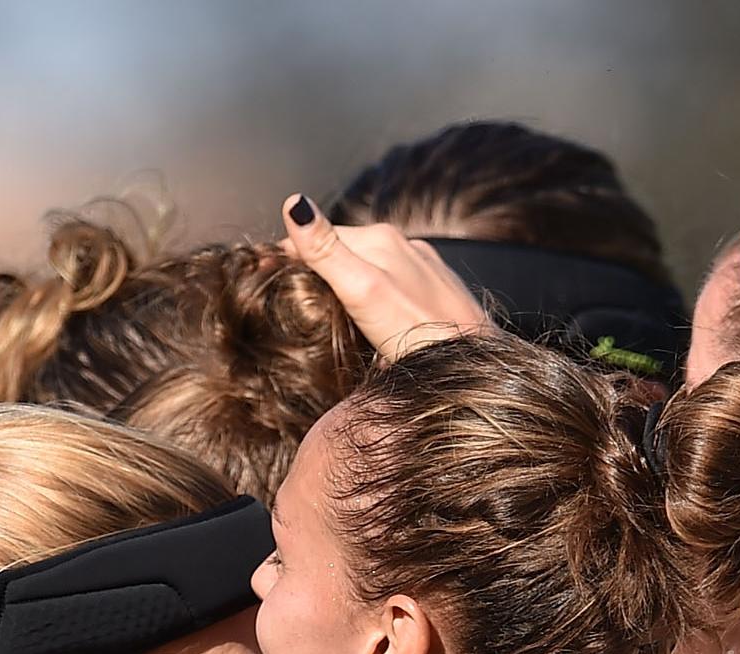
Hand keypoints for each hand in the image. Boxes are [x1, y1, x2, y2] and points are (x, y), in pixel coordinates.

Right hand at [279, 196, 491, 356]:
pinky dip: (370, 293)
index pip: (318, 235)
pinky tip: (367, 315)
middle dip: (313, 265)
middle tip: (284, 293)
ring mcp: (423, 267)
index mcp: (380, 238)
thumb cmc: (420, 334)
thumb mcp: (363, 291)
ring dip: (341, 280)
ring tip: (320, 306)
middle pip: (342, 249)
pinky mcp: (436, 291)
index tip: (262, 276)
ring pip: (368, 266)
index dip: (288, 255)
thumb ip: (326, 249)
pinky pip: (391, 283)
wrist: (477, 364)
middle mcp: (404, 244)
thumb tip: (294, 203)